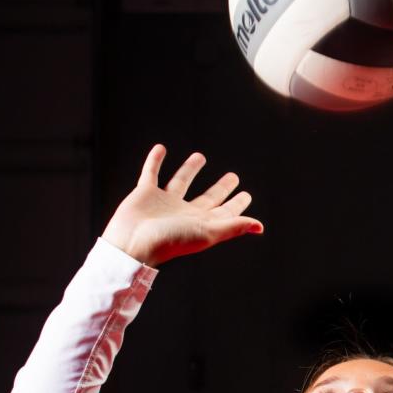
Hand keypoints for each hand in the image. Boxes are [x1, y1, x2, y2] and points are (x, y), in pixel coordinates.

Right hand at [103, 143, 263, 266]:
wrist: (132, 244)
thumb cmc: (170, 242)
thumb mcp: (207, 232)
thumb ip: (233, 226)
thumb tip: (260, 226)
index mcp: (201, 223)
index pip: (225, 212)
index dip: (237, 204)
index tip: (246, 195)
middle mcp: (184, 213)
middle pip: (208, 198)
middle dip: (221, 188)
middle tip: (233, 176)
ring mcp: (164, 203)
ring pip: (181, 182)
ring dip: (190, 170)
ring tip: (200, 156)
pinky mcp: (145, 193)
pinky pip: (151, 172)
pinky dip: (155, 160)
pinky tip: (160, 148)